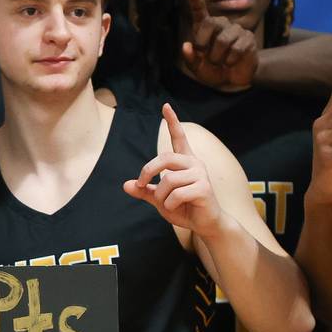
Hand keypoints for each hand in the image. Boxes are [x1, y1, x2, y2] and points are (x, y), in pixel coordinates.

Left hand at [124, 104, 225, 236]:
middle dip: (148, 171)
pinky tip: (179, 208)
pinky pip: (176, 194)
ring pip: (168, 180)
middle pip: (164, 158)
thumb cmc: (184, 208)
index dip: (172, 122)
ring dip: (161, 196)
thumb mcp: (160, 199)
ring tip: (168, 204)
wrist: (205, 224)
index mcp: (185, 161)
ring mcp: (201, 174)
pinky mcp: (204, 188)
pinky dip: (170, 204)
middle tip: (141, 184)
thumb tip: (126, 185)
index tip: (165, 106)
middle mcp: (194, 163)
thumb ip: (145, 191)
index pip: (178, 137)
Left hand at [180, 0, 257, 89]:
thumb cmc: (213, 70)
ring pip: (223, 40)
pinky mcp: (248, 38)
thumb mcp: (198, 69)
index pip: (199, 10)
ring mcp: (236, 30)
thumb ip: (190, 59)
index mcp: (205, 28)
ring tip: (219, 62)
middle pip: (211, 23)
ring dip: (217, 56)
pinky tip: (231, 62)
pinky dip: (230, 60)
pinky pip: (236, 49)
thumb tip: (186, 46)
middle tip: (205, 54)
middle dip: (204, 42)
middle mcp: (221, 24)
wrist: (233, 79)